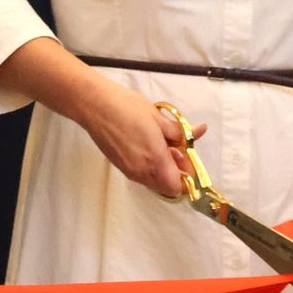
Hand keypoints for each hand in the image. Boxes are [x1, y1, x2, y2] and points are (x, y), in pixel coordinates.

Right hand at [71, 81, 203, 199]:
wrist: (94, 105)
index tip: (187, 157)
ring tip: (160, 145)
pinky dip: (149, 166)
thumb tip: (199, 132)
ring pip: (153, 182)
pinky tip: (145, 145)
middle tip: (176, 149)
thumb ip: (180, 132)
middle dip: (176, 173)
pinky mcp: (119, 166)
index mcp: (155, 160)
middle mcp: (142, 172)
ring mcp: (129, 170)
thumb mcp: (158, 117)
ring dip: (162, 170)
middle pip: (166, 187)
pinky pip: (141, 175)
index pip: (178, 186)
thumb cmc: (128, 107)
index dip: (187, 176)